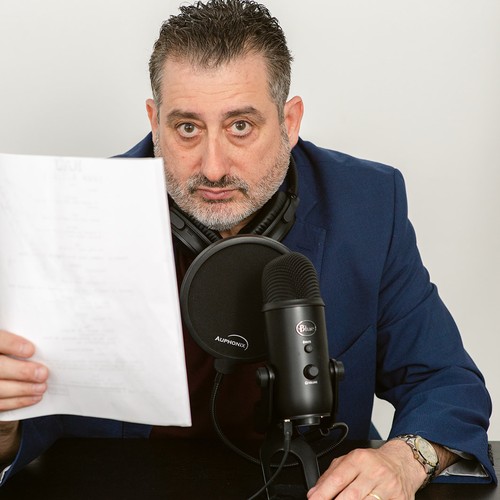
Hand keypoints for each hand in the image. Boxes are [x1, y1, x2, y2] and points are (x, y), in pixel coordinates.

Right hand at [0, 330, 47, 410]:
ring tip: (42, 387)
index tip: (31, 350)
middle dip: (22, 372)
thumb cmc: (7, 349)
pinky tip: (34, 397)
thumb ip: (16, 340)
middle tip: (43, 373)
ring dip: (23, 390)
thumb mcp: (7, 337)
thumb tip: (37, 345)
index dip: (12, 344)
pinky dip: (17, 401)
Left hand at [307, 440, 425, 498]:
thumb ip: (330, 475)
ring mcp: (389, 488)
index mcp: (359, 459)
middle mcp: (375, 472)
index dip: (324, 493)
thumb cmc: (373, 463)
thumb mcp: (350, 460)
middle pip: (351, 496)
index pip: (338, 479)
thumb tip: (314, 492)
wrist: (402, 463)